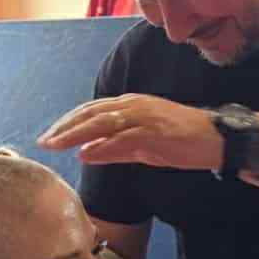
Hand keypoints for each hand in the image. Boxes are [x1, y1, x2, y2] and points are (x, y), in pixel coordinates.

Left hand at [39, 94, 223, 171]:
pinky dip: (102, 145)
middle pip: (91, 113)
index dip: (68, 123)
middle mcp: (134, 105)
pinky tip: (86, 153)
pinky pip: (123, 138)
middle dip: (64, 127)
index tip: (50, 136)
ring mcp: (144, 117)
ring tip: (55, 145)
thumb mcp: (142, 146)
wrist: (215, 139)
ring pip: (102, 122)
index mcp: (131, 105)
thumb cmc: (181, 142)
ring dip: (75, 133)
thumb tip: (85, 152)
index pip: (92, 110)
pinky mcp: (155, 132)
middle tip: (44, 142)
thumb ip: (114, 148)